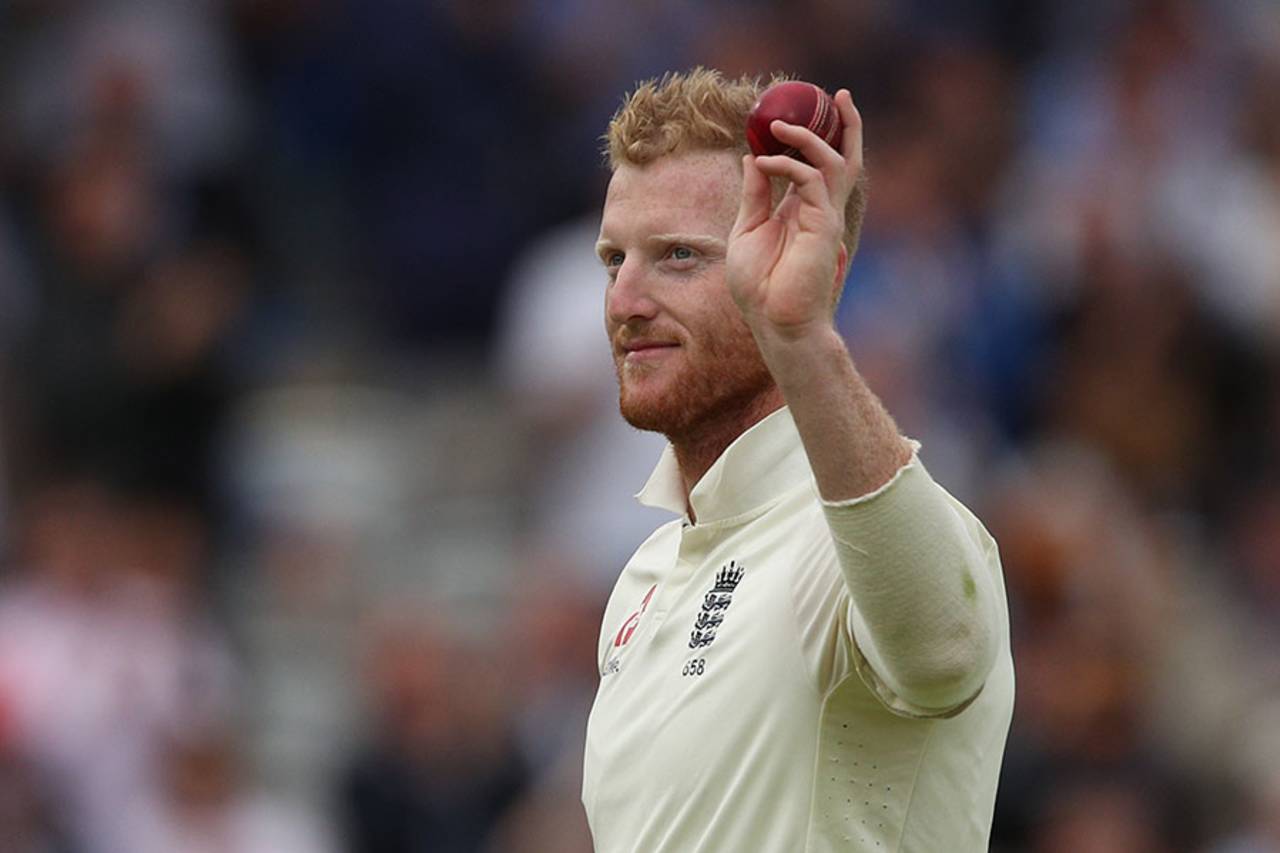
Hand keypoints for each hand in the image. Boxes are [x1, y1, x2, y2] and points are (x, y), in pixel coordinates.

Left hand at [727, 89, 862, 340]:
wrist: (774, 322)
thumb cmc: (758, 287)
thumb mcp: (747, 230)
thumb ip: (755, 194)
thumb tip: (752, 156)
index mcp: (802, 211)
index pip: (816, 165)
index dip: (811, 138)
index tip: (791, 114)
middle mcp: (819, 210)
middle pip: (843, 159)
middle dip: (845, 126)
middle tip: (837, 95)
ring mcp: (825, 217)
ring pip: (833, 162)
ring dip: (808, 137)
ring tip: (779, 126)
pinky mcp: (824, 226)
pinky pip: (811, 181)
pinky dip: (788, 165)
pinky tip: (764, 162)